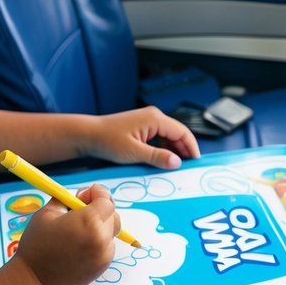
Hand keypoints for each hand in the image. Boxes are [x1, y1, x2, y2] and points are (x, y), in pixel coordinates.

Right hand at [14, 185, 118, 284]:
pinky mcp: (103, 267)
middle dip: (99, 209)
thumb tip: (82, 195)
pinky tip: (79, 245)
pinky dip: (98, 241)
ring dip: (99, 226)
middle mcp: (101, 238)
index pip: (106, 201)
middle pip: (112, 215)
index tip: (85, 194)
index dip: (97, 194)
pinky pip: (106, 246)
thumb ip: (67, 199)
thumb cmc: (37, 244)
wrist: (34, 280)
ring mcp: (104, 255)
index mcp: (88, 221)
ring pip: (110, 231)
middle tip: (80, 211)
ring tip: (78, 231)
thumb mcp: (47, 213)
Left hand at [81, 106, 199, 168]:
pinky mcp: (142, 126)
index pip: (182, 132)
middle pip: (177, 133)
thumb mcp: (134, 153)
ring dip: (174, 150)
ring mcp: (148, 120)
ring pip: (169, 136)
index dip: (191, 147)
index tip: (197, 162)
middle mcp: (154, 116)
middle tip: (189, 168)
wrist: (89, 134)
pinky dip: (164, 148)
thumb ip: (157, 157)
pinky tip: (163, 160)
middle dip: (184, 150)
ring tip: (177, 166)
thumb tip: (177, 162)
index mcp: (155, 118)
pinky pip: (160, 137)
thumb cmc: (109, 141)